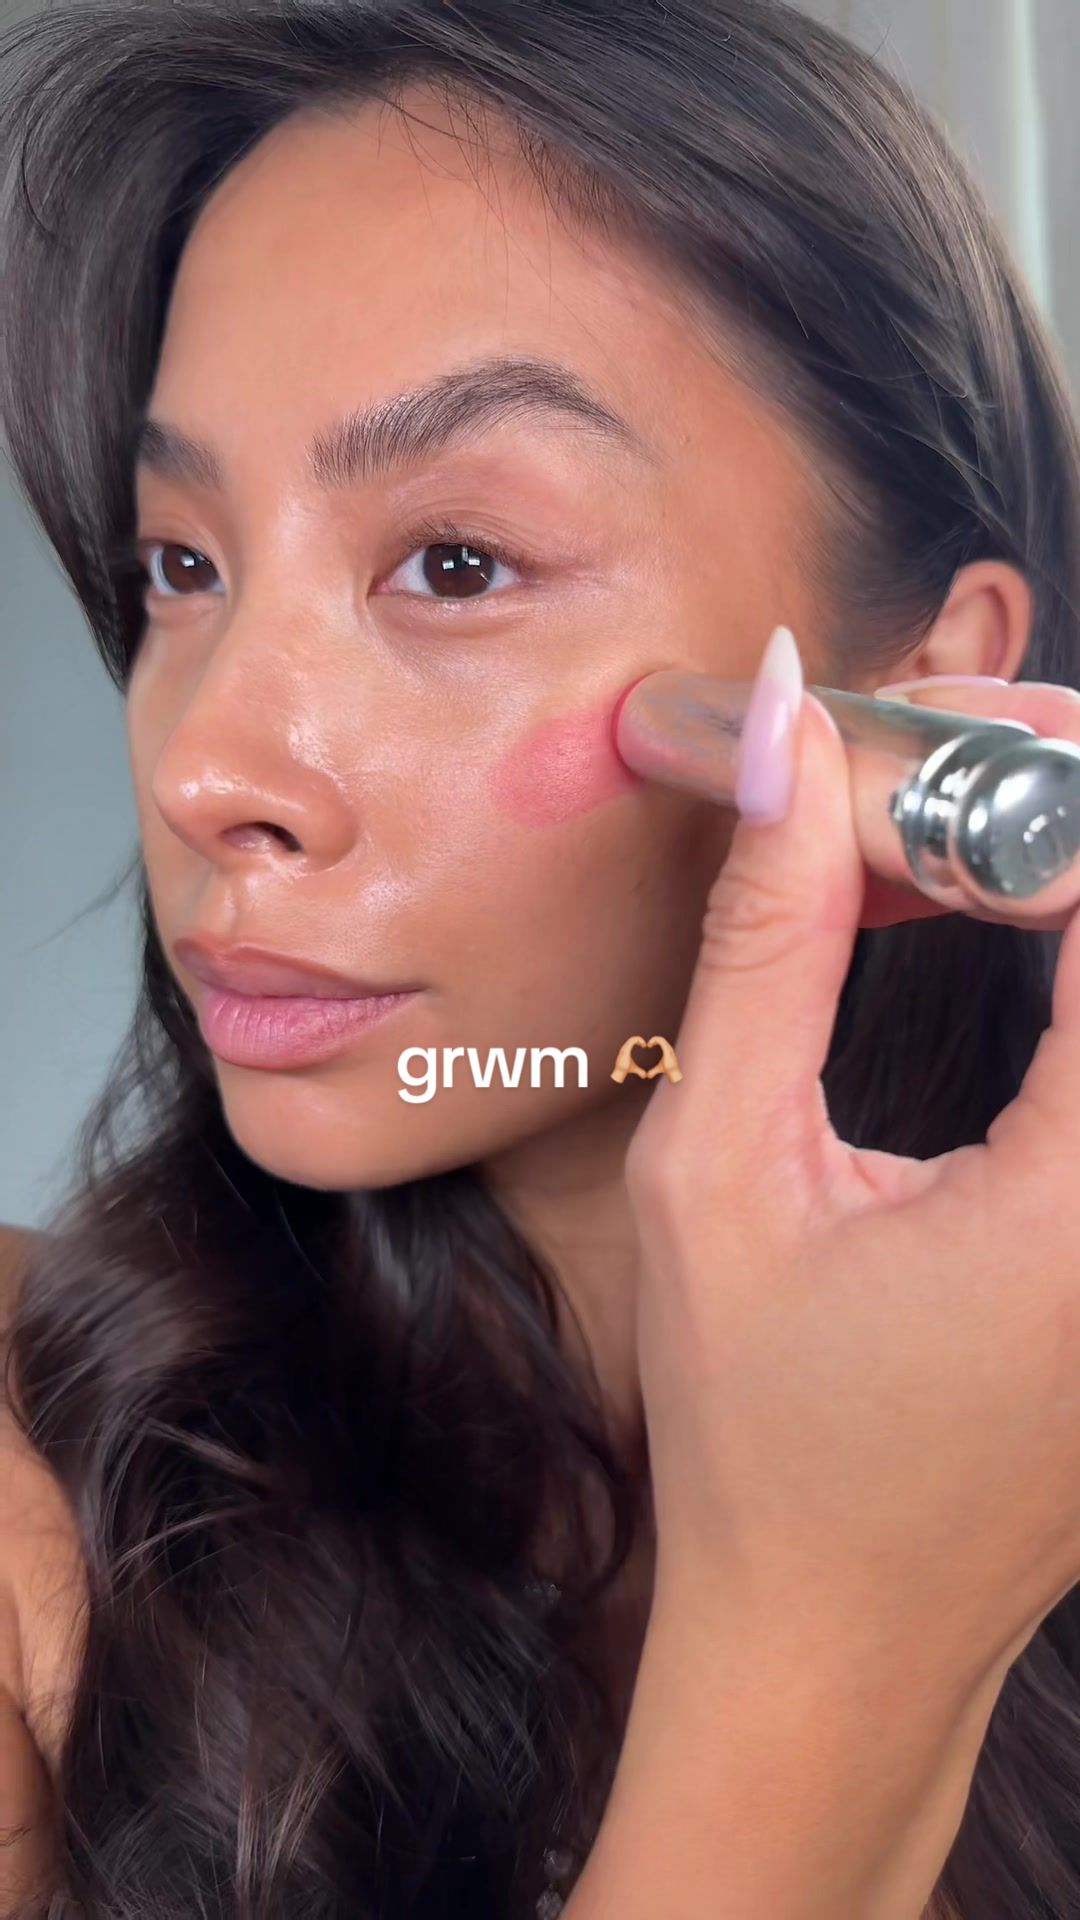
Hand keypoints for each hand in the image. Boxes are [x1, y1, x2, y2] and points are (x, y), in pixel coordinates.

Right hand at [625, 670, 1079, 1710]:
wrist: (836, 1638)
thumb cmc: (757, 1433)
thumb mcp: (716, 1172)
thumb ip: (768, 941)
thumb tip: (784, 736)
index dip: (1024, 764)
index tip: (891, 740)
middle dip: (1043, 793)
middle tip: (897, 767)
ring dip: (1055, 870)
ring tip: (916, 850)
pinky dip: (1070, 953)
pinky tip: (980, 925)